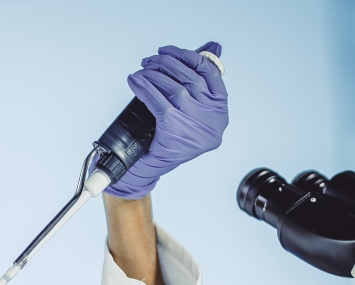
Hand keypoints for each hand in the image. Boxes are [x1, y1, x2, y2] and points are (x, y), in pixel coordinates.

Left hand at [106, 42, 228, 198]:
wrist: (152, 167)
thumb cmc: (173, 137)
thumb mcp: (193, 110)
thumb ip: (201, 82)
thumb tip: (212, 47)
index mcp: (220, 109)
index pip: (210, 72)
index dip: (189, 56)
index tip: (170, 51)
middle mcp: (211, 116)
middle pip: (189, 77)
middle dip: (166, 63)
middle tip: (149, 59)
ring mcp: (194, 123)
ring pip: (174, 87)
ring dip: (154, 73)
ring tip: (141, 69)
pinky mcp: (173, 128)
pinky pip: (157, 100)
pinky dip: (144, 87)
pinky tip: (135, 81)